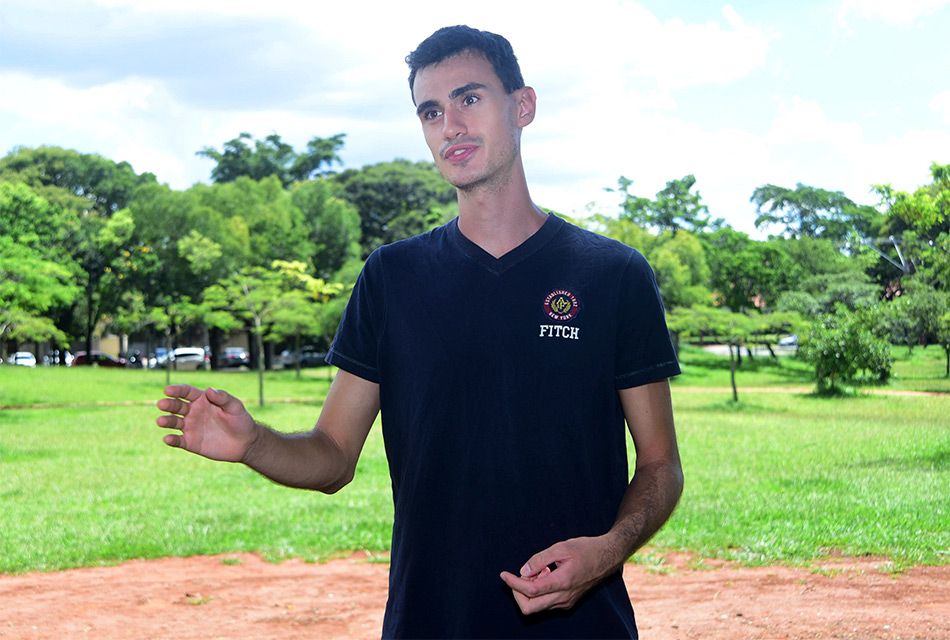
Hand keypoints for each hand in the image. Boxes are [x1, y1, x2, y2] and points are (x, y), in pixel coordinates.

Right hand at [156, 384, 257, 462]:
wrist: (245, 443)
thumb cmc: (240, 420)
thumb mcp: (235, 406)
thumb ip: (223, 398)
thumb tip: (209, 390)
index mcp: (202, 399)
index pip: (186, 392)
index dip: (177, 390)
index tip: (168, 390)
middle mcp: (193, 412)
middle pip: (177, 406)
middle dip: (168, 404)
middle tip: (162, 404)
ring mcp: (190, 427)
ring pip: (174, 422)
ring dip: (166, 421)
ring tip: (161, 421)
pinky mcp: (191, 442)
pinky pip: (178, 441)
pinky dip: (171, 440)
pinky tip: (168, 438)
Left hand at [499, 536, 617, 614]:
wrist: (607, 557)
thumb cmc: (586, 549)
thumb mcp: (562, 547)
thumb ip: (540, 559)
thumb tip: (523, 571)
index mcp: (562, 582)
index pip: (530, 590)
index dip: (513, 583)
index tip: (503, 574)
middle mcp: (563, 597)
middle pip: (529, 607)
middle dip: (517, 592)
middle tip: (518, 575)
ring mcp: (566, 602)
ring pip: (537, 606)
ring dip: (529, 591)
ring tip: (540, 569)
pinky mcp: (567, 602)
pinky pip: (546, 603)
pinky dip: (538, 591)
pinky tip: (546, 574)